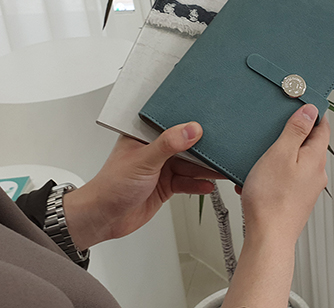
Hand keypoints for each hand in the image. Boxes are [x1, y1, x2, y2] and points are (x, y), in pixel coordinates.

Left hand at [63, 122, 220, 249]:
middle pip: (186, 146)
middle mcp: (155, 150)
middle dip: (203, 149)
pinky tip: (208, 186)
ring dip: (204, 169)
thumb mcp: (143, 160)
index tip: (211, 123)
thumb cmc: (110, 186)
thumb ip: (168, 144)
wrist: (103, 219)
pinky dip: (198, 185)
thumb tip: (191, 129)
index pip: (173, 124)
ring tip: (221, 169)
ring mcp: (161, 168)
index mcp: (145, 135)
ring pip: (189, 165)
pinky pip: (187, 182)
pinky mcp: (165, 185)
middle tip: (223, 149)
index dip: (191, 123)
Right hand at [222, 104, 329, 307]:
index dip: (313, 113)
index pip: (322, 127)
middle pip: (309, 144)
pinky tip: (256, 178)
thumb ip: (296, 130)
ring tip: (261, 155)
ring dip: (280, 154)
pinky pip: (286, 177)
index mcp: (315, 158)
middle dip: (293, 133)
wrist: (268, 238)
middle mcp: (316, 173)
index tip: (302, 104)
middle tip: (277, 126)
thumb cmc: (272, 199)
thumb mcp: (281, 153)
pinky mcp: (295, 199)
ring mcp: (306, 188)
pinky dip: (273, 173)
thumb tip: (310, 110)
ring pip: (296, 161)